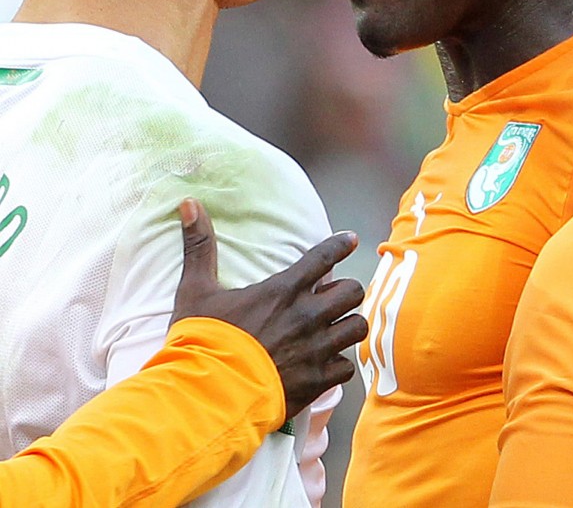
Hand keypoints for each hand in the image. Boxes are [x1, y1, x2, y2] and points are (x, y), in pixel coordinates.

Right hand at [171, 199, 367, 418]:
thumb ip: (198, 246)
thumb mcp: (195, 289)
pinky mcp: (316, 382)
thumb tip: (189, 203)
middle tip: (333, 297)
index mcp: (282, 290)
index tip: (351, 240)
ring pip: (357, 327)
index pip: (323, 257)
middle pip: (353, 291)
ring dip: (348, 326)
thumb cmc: (202, 340)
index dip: (340, 245)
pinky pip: (346, 369)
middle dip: (347, 291)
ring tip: (336, 327)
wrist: (208, 395)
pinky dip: (339, 365)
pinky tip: (326, 364)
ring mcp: (315, 350)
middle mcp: (306, 316)